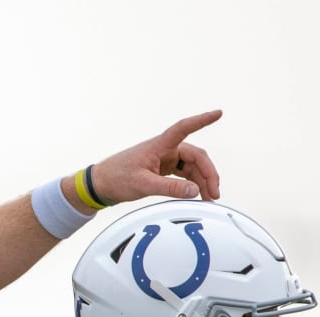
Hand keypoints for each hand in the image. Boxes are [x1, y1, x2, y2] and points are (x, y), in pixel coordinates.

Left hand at [92, 109, 222, 204]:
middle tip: (215, 194)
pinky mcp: (163, 170)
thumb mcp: (143, 185)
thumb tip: (194, 191)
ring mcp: (165, 159)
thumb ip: (169, 189)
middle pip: (196, 157)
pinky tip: (197, 195)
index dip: (202, 120)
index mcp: (160, 145)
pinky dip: (191, 185)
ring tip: (209, 199)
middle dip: (208, 174)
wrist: (100, 185)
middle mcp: (166, 149)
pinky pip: (183, 175)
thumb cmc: (117, 178)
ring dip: (202, 182)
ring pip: (192, 167)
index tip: (219, 113)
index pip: (184, 127)